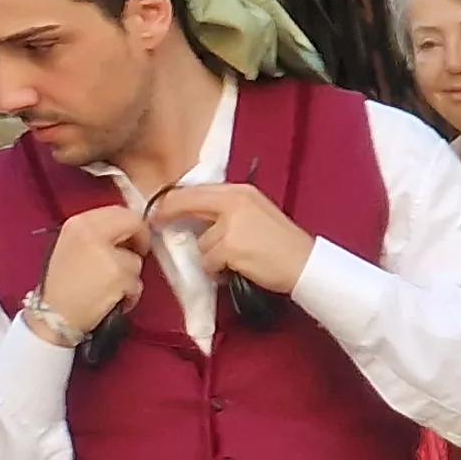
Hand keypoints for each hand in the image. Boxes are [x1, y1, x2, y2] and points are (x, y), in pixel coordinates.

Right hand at [37, 205, 148, 333]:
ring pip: (136, 259)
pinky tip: (112, 298)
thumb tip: (127, 233)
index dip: (131, 224)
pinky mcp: (118, 274)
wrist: (53, 317)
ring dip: (130, 275)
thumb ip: (98, 235)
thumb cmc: (61, 287)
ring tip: (111, 286)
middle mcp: (91, 232)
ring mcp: (106, 253)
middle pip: (133, 224)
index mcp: (78, 224)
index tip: (131, 238)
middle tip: (135, 255)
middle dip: (140, 240)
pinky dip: (130, 293)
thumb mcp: (71, 248)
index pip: (118, 211)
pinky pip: (137, 282)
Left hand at [151, 183, 316, 294]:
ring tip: (234, 259)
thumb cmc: (282, 244)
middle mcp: (235, 202)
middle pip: (188, 203)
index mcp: (241, 192)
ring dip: (211, 255)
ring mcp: (231, 224)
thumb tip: (195, 217)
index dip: (173, 199)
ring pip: (201, 243)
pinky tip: (235, 268)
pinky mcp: (229, 247)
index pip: (198, 190)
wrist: (304, 263)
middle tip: (156, 221)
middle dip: (168, 213)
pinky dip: (217, 270)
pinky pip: (208, 262)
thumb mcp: (256, 214)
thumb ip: (228, 211)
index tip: (158, 207)